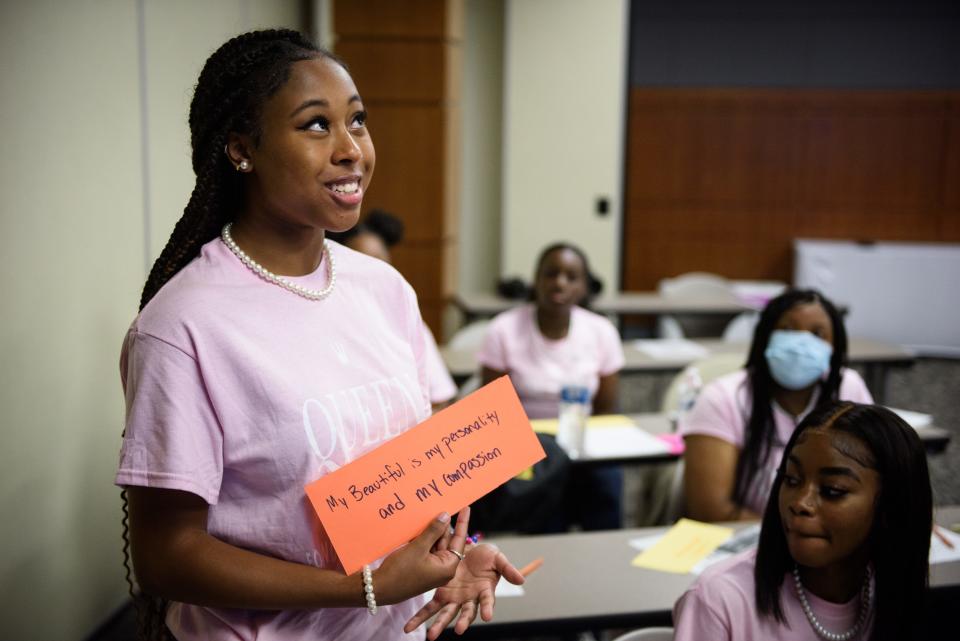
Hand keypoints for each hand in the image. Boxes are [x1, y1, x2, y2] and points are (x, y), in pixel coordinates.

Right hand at [373, 507, 470, 604]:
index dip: (462, 523)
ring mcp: (432, 570)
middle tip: (440, 508)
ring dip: (432, 532)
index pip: (458, 541)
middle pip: (447, 542)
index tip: (466, 507)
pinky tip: (418, 528)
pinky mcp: (422, 569)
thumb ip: (433, 531)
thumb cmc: (400, 571)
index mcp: (448, 567)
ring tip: (428, 515)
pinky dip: (424, 540)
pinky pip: (427, 550)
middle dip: (443, 527)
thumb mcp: (418, 548)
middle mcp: (443, 569)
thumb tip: (445, 516)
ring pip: (436, 545)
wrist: (379, 589)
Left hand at [403, 541, 524, 639]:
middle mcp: (470, 599)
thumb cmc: (486, 556)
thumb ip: (507, 569)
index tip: (488, 616)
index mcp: (485, 591)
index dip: (488, 608)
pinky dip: (420, 617)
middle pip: (466, 613)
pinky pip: (430, 607)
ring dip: (439, 625)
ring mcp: (455, 598)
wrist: (467, 548)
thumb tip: (521, 580)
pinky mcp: (442, 594)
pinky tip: (409, 627)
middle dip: (463, 622)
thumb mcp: (498, 558)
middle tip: (459, 630)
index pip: (487, 601)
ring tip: (431, 636)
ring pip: (447, 614)